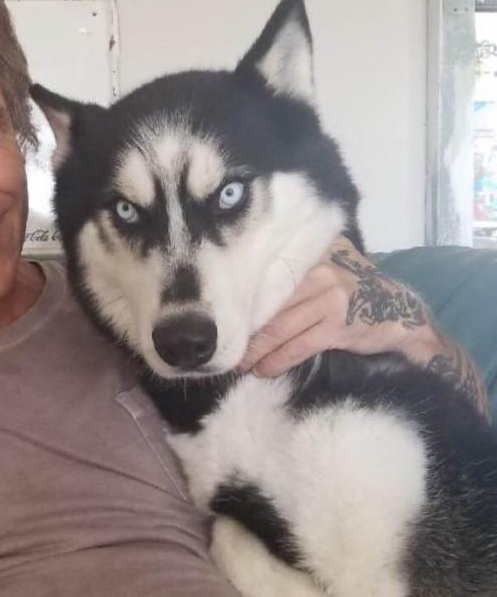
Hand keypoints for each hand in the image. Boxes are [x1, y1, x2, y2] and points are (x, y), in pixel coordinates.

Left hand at [239, 236, 429, 377]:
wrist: (400, 312)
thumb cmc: (354, 291)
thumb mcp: (328, 267)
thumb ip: (296, 271)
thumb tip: (248, 287)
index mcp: (312, 255)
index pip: (268, 279)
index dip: (245, 303)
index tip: (225, 320)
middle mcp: (319, 272)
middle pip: (270, 306)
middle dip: (246, 331)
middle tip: (225, 347)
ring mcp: (329, 299)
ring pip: (279, 329)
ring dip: (256, 351)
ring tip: (239, 363)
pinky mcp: (337, 326)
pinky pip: (298, 347)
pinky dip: (277, 361)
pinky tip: (263, 370)